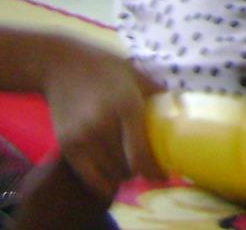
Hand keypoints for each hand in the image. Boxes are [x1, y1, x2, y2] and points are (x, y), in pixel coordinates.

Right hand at [38, 39, 164, 197]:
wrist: (60, 64)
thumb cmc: (104, 67)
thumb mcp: (136, 75)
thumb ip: (159, 94)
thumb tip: (185, 109)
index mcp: (127, 107)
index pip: (141, 156)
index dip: (154, 172)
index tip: (164, 175)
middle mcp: (103, 126)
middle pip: (128, 169)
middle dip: (141, 171)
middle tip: (146, 165)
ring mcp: (82, 138)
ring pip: (110, 175)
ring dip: (122, 175)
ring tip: (128, 165)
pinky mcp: (67, 146)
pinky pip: (90, 178)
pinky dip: (104, 181)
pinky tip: (110, 173)